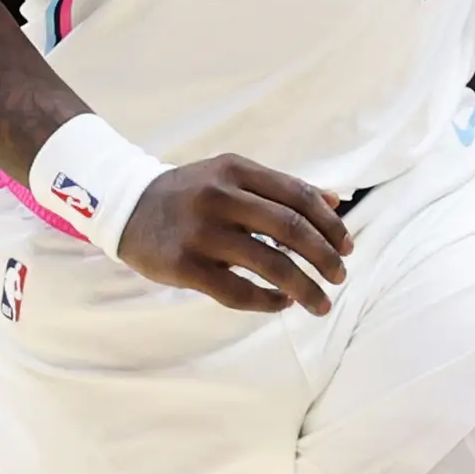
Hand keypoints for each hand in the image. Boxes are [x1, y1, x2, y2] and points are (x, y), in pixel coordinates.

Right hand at [119, 156, 351, 314]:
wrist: (126, 207)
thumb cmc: (191, 194)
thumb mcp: (231, 177)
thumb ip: (281, 189)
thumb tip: (336, 202)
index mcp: (236, 170)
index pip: (298, 196)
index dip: (330, 225)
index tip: (348, 247)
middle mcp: (220, 197)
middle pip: (291, 230)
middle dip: (325, 257)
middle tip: (341, 277)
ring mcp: (201, 233)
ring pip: (271, 265)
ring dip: (305, 288)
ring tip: (321, 303)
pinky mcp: (184, 266)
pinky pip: (238, 292)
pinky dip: (268, 302)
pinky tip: (281, 303)